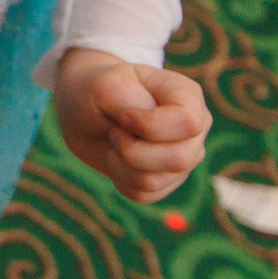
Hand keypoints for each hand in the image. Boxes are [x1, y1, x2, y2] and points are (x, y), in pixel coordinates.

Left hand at [52, 49, 209, 203]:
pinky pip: (145, 194)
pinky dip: (120, 179)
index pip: (188, 123)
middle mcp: (195, 129)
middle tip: (113, 131)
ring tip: (113, 141)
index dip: (149, 126)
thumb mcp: (103, 84)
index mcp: (188, 96)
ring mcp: (185, 157)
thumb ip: (128, 102)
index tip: (122, 117)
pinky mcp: (168, 180)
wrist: (83, 110)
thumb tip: (145, 132)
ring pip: (156, 181)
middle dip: (131, 150)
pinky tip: (116, 157)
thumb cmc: (96, 90)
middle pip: (178, 159)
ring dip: (120, 164)